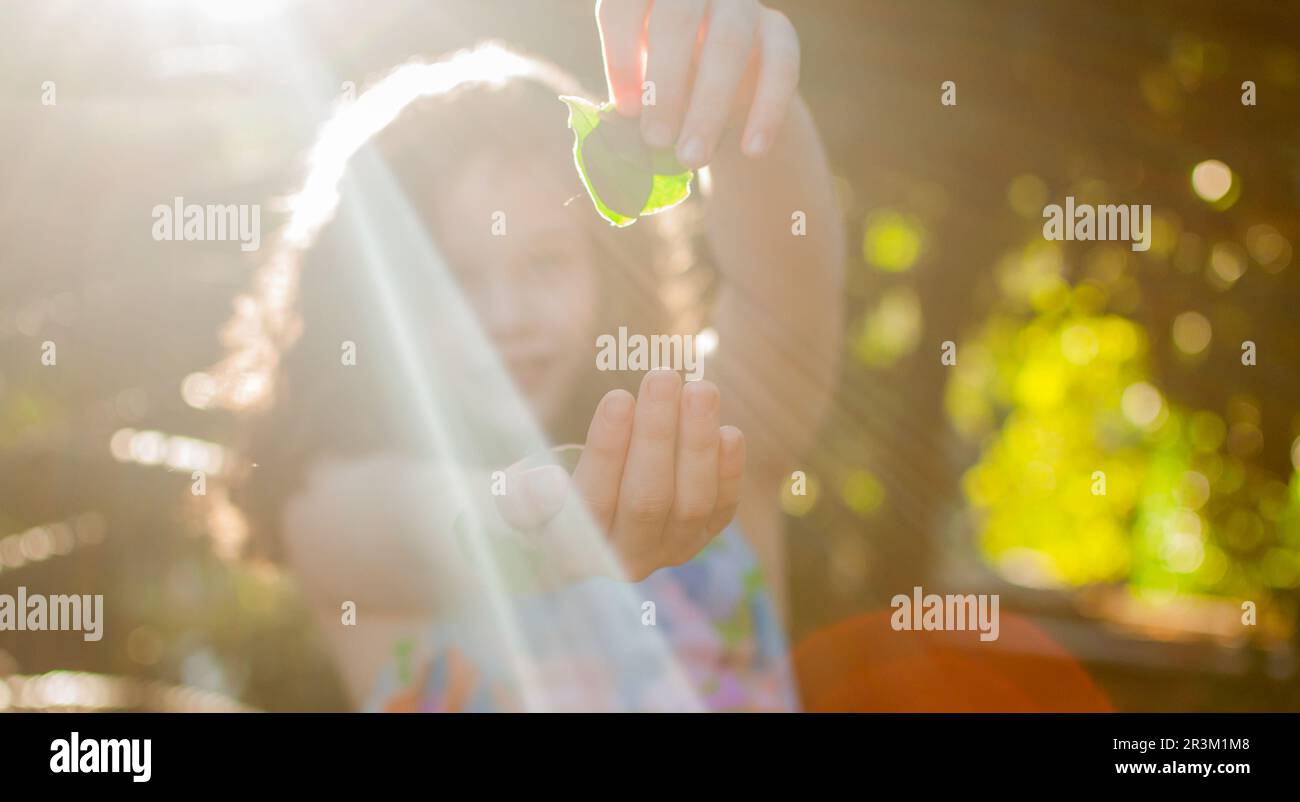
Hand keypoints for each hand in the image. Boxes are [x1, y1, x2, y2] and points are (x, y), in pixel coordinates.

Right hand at [494, 371, 745, 580]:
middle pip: (649, 499)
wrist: (575, 530)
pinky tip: (729, 431)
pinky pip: (721, 509)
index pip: (594, 500)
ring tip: (700, 389)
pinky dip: (729, 472)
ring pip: (693, 503)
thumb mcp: (513, 498)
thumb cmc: (538, 501)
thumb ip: (522, 495)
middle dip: (658, 434)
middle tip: (663, 377)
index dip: (608, 449)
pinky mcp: (699, 537)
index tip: (618, 397)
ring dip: (699, 443)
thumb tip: (549, 484)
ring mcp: (668, 551)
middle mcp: (626, 559)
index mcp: (575, 551)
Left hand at [595, 0, 800, 168]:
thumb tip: (620, 132)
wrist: (721, 87)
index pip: (625, 5)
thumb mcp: (641, 84)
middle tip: (656, 141)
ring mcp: (741, 4)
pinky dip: (767, 111)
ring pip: (730, 42)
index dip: (620, 56)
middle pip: (678, 18)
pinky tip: (752, 150)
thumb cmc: (665, 82)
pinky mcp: (779, 30)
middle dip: (664, 84)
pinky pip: (781, 65)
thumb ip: (632, 97)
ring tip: (692, 158)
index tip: (624, 110)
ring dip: (709, 106)